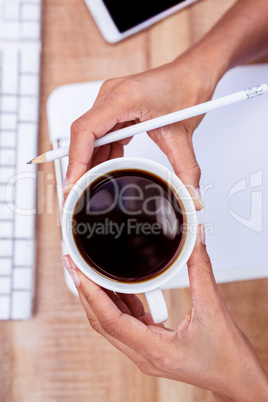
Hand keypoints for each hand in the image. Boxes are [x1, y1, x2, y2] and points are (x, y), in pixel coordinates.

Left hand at [62, 226, 267, 400]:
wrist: (238, 381)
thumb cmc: (228, 358)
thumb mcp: (214, 310)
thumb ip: (201, 270)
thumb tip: (194, 240)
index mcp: (154, 350)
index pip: (110, 320)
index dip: (91, 293)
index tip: (78, 271)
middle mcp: (144, 354)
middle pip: (102, 321)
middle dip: (86, 291)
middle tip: (74, 265)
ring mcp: (146, 351)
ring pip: (111, 322)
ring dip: (99, 297)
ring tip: (90, 271)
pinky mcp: (151, 345)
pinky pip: (127, 321)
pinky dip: (118, 302)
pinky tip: (118, 286)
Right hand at [63, 54, 218, 209]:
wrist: (192, 74)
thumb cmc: (185, 90)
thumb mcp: (183, 136)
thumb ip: (186, 169)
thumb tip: (190, 195)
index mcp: (123, 97)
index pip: (85, 131)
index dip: (76, 161)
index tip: (74, 183)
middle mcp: (111, 96)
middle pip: (83, 136)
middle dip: (81, 167)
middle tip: (80, 192)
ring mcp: (110, 101)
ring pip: (89, 137)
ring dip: (92, 161)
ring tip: (95, 184)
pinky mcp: (114, 108)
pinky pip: (100, 133)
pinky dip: (103, 152)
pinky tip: (108, 165)